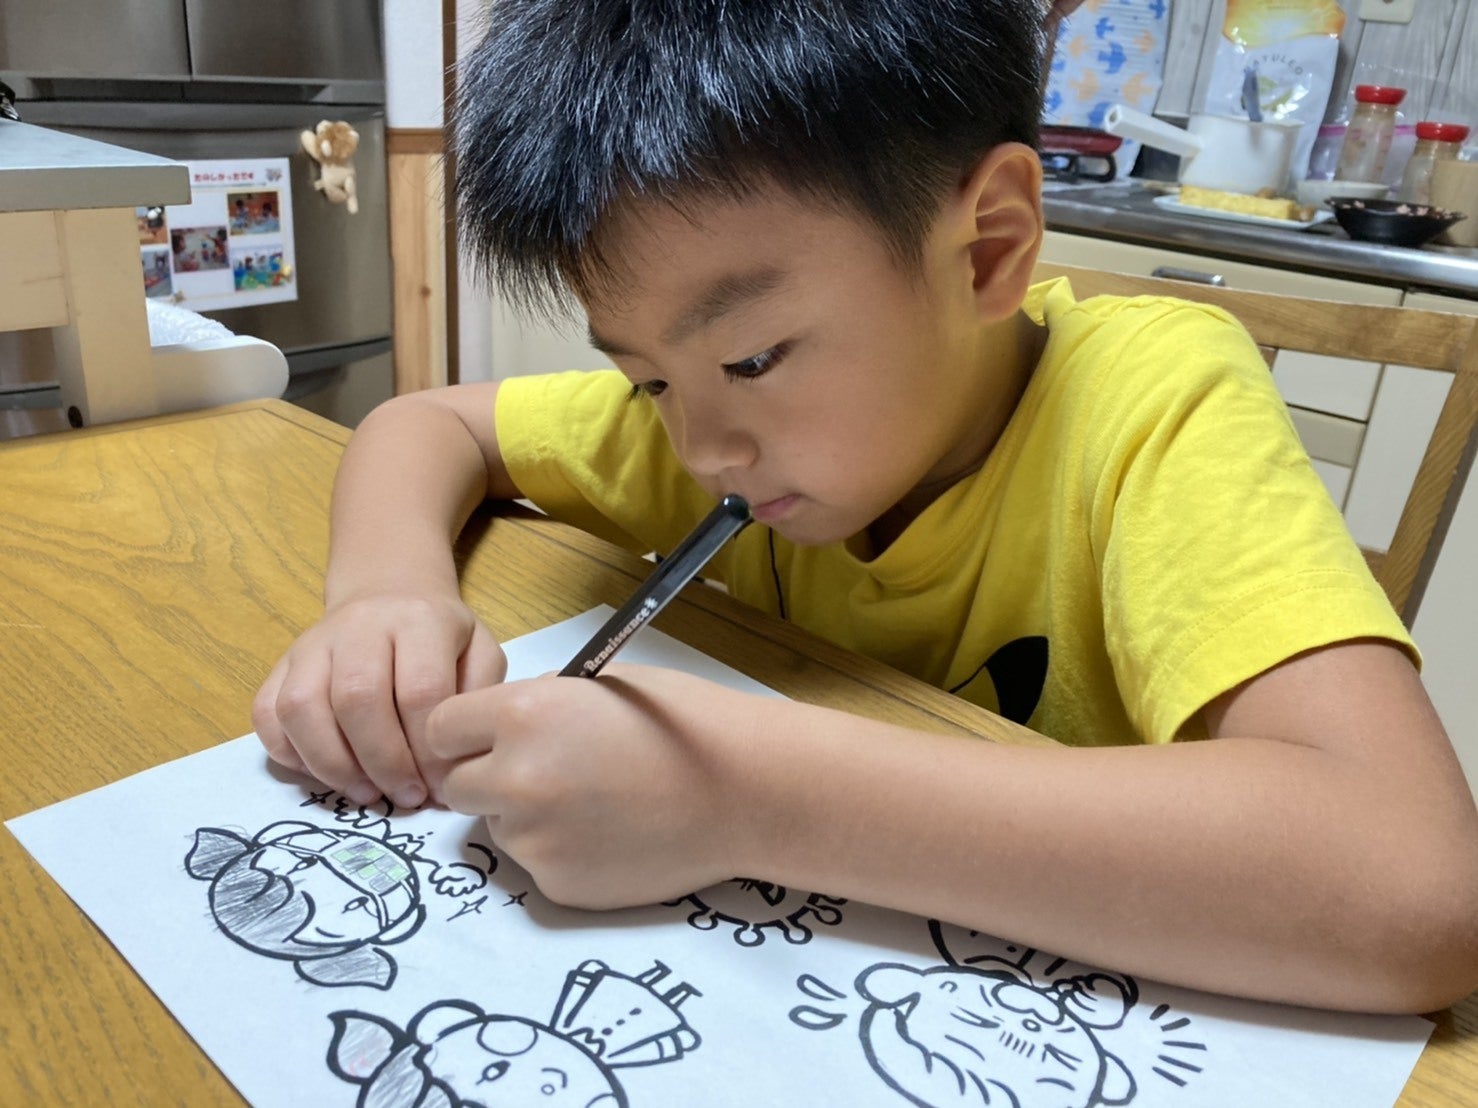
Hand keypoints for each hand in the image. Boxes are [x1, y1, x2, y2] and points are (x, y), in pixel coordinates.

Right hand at [253, 591, 506, 807]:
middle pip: (357, 698)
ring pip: (302, 707)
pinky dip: (289, 754)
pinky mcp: (280, 664)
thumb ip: (474, 701)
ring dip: (333, 764)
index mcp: (418, 620)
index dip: (427, 751)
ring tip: (367, 793)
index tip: (438, 789)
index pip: (419, 690)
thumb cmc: (440, 637)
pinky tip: (326, 774)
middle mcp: (359, 626)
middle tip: (405, 797)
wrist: (388, 593)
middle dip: (382, 762)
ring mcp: (311, 644)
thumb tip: (453, 768)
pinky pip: (268, 713)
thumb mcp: (479, 653)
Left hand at [428, 664, 755, 908]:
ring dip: (525, 816)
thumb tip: (499, 729)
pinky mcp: (558, 885)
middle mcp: (516, 780)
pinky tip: (610, 832)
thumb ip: (538, 704)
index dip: (465, 731)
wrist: (744, 791)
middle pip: (458, 786)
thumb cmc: (682, 722)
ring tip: (593, 802)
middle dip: (488, 776)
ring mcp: (535, 840)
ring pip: (499, 828)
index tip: (488, 736)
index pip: (440, 728)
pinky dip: (561, 850)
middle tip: (543, 770)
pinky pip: (537, 863)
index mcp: (522, 715)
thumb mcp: (600, 684)